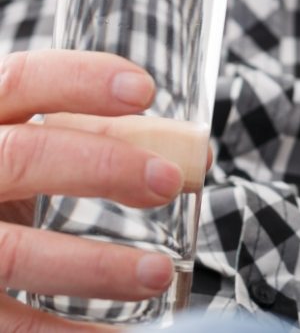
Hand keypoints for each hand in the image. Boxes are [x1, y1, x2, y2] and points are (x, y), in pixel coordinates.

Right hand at [0, 49, 183, 329]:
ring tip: (158, 272)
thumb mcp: (29, 151)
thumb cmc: (3, 185)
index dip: (80, 79)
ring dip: (96, 265)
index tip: (145, 89)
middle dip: (102, 165)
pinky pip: (11, 324)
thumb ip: (96, 138)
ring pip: (16, 252)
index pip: (21, 80)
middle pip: (22, 156)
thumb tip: (192, 153)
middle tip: (169, 181)